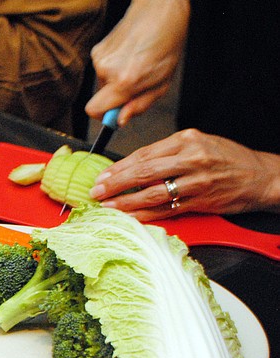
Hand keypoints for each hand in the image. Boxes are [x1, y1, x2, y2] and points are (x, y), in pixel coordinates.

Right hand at [85, 0, 188, 124]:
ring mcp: (99, 58)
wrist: (159, 8)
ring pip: (103, 83)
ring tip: (137, 62)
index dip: (104, 115)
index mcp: (124, 81)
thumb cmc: (166, 45)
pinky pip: (103, 69)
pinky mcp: (97, 48)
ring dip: (118, 79)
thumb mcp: (162, 83)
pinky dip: (115, 66)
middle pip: (100, 98)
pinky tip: (130, 53)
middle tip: (137, 82)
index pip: (94, 111)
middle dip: (116, 96)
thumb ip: (140, 105)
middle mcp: (107, 70)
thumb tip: (120, 120)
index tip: (118, 111)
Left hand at [89, 129, 279, 220]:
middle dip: (115, 183)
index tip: (101, 176)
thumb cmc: (227, 158)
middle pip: (144, 172)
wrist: (261, 176)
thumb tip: (131, 166)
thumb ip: (167, 152)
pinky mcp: (201, 201)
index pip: (144, 154)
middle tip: (96, 191)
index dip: (119, 167)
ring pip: (153, 193)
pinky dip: (146, 215)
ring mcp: (196, 182)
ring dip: (126, 202)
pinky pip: (167, 210)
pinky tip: (130, 217)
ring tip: (107, 206)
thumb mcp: (198, 143)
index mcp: (186, 140)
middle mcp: (190, 159)